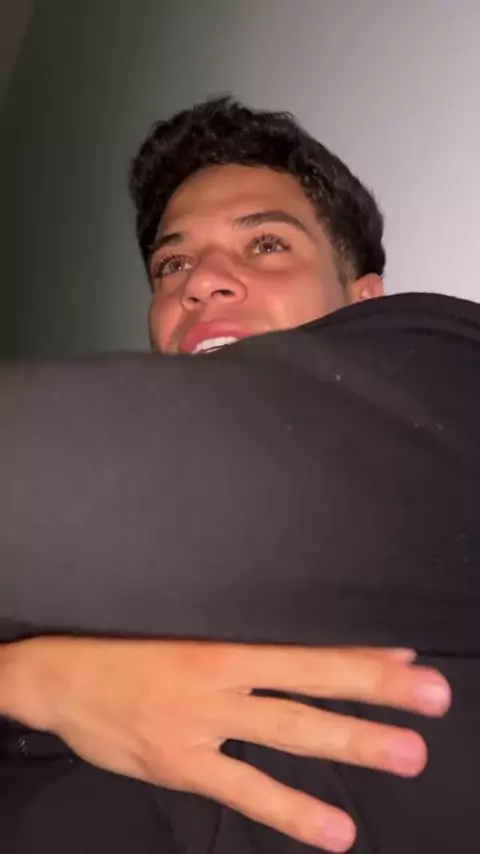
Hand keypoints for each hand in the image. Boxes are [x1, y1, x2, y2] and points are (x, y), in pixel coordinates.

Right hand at [0, 639, 449, 851]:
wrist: (60, 678)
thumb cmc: (129, 651)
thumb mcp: (183, 634)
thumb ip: (241, 649)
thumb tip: (300, 655)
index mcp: (221, 641)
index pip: (302, 645)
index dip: (355, 652)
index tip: (409, 656)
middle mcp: (219, 677)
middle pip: (308, 679)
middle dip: (373, 689)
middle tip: (434, 695)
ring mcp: (201, 723)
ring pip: (287, 730)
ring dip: (350, 742)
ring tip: (407, 753)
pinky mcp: (181, 765)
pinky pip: (244, 789)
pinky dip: (292, 810)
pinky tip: (335, 831)